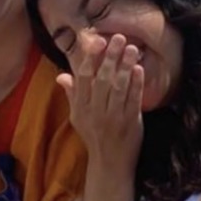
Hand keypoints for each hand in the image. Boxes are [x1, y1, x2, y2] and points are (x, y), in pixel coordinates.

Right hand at [57, 34, 143, 173]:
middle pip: (102, 78)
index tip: (98, 41)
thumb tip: (61, 75)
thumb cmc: (93, 137)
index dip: (90, 58)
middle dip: (110, 56)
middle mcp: (95, 110)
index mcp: (81, 107)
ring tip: (132, 48)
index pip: (83, 77)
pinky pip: (133, 99)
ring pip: (118, 87)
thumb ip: (72, 94)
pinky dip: (136, 84)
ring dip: (125, 66)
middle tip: (118, 37)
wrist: (109, 163)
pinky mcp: (130, 122)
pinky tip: (139, 69)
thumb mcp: (77, 117)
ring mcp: (113, 117)